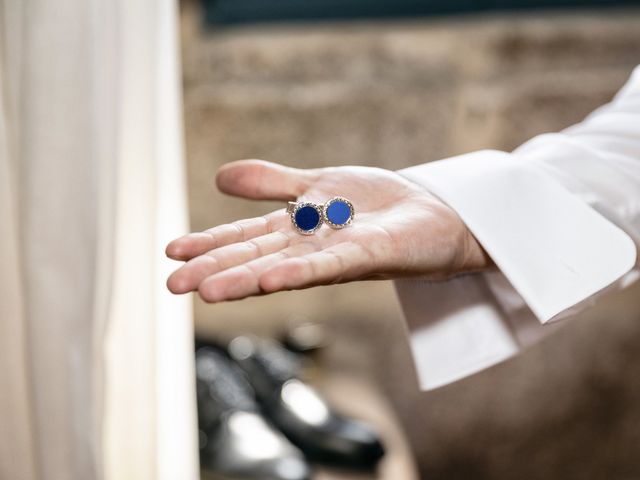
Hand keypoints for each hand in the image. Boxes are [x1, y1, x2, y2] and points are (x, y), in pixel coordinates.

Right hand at [166, 160, 489, 301]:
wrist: (434, 213)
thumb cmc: (377, 204)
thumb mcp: (317, 184)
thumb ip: (272, 183)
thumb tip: (219, 178)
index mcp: (296, 229)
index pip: (245, 236)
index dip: (209, 243)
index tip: (170, 251)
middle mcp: (310, 247)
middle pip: (257, 257)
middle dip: (215, 271)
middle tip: (172, 286)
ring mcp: (337, 254)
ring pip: (285, 267)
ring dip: (248, 279)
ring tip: (209, 292)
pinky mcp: (369, 255)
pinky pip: (331, 265)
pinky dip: (300, 271)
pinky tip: (272, 279)